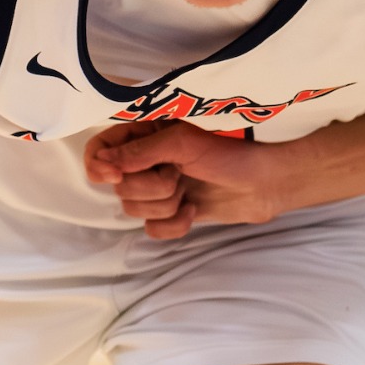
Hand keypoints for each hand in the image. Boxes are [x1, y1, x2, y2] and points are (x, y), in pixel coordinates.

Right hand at [85, 121, 288, 237]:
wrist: (265, 184)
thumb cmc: (229, 154)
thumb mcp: (182, 143)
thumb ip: (139, 152)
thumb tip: (102, 162)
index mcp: (144, 135)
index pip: (99, 148)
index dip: (99, 164)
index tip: (114, 174)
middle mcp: (145, 161)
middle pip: (118, 186)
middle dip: (151, 186)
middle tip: (180, 174)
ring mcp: (157, 189)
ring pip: (134, 209)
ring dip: (166, 204)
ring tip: (191, 190)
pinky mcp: (170, 213)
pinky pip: (152, 230)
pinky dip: (174, 225)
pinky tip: (194, 210)